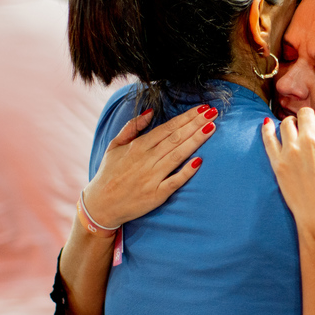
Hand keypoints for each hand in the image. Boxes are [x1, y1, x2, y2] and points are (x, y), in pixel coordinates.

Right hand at [81, 104, 216, 229]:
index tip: (202, 109)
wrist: (101, 205)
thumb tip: (150, 112)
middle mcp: (146, 160)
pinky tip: (199, 161)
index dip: (186, 117)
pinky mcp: (156, 195)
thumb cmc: (109, 174)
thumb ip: (131, 127)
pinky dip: (186, 171)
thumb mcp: (114, 146)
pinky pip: (175, 181)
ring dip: (196, 141)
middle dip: (196, 124)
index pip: (167, 128)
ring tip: (211, 128)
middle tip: (213, 113)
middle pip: (176, 138)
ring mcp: (152, 177)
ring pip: (178, 155)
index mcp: (138, 146)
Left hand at [261, 108, 314, 230]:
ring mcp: (291, 150)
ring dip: (292, 124)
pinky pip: (268, 138)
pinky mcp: (278, 162)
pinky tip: (268, 124)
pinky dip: (267, 129)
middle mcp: (310, 139)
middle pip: (305, 114)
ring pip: (286, 123)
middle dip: (309, 118)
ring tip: (294, 130)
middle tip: (310, 126)